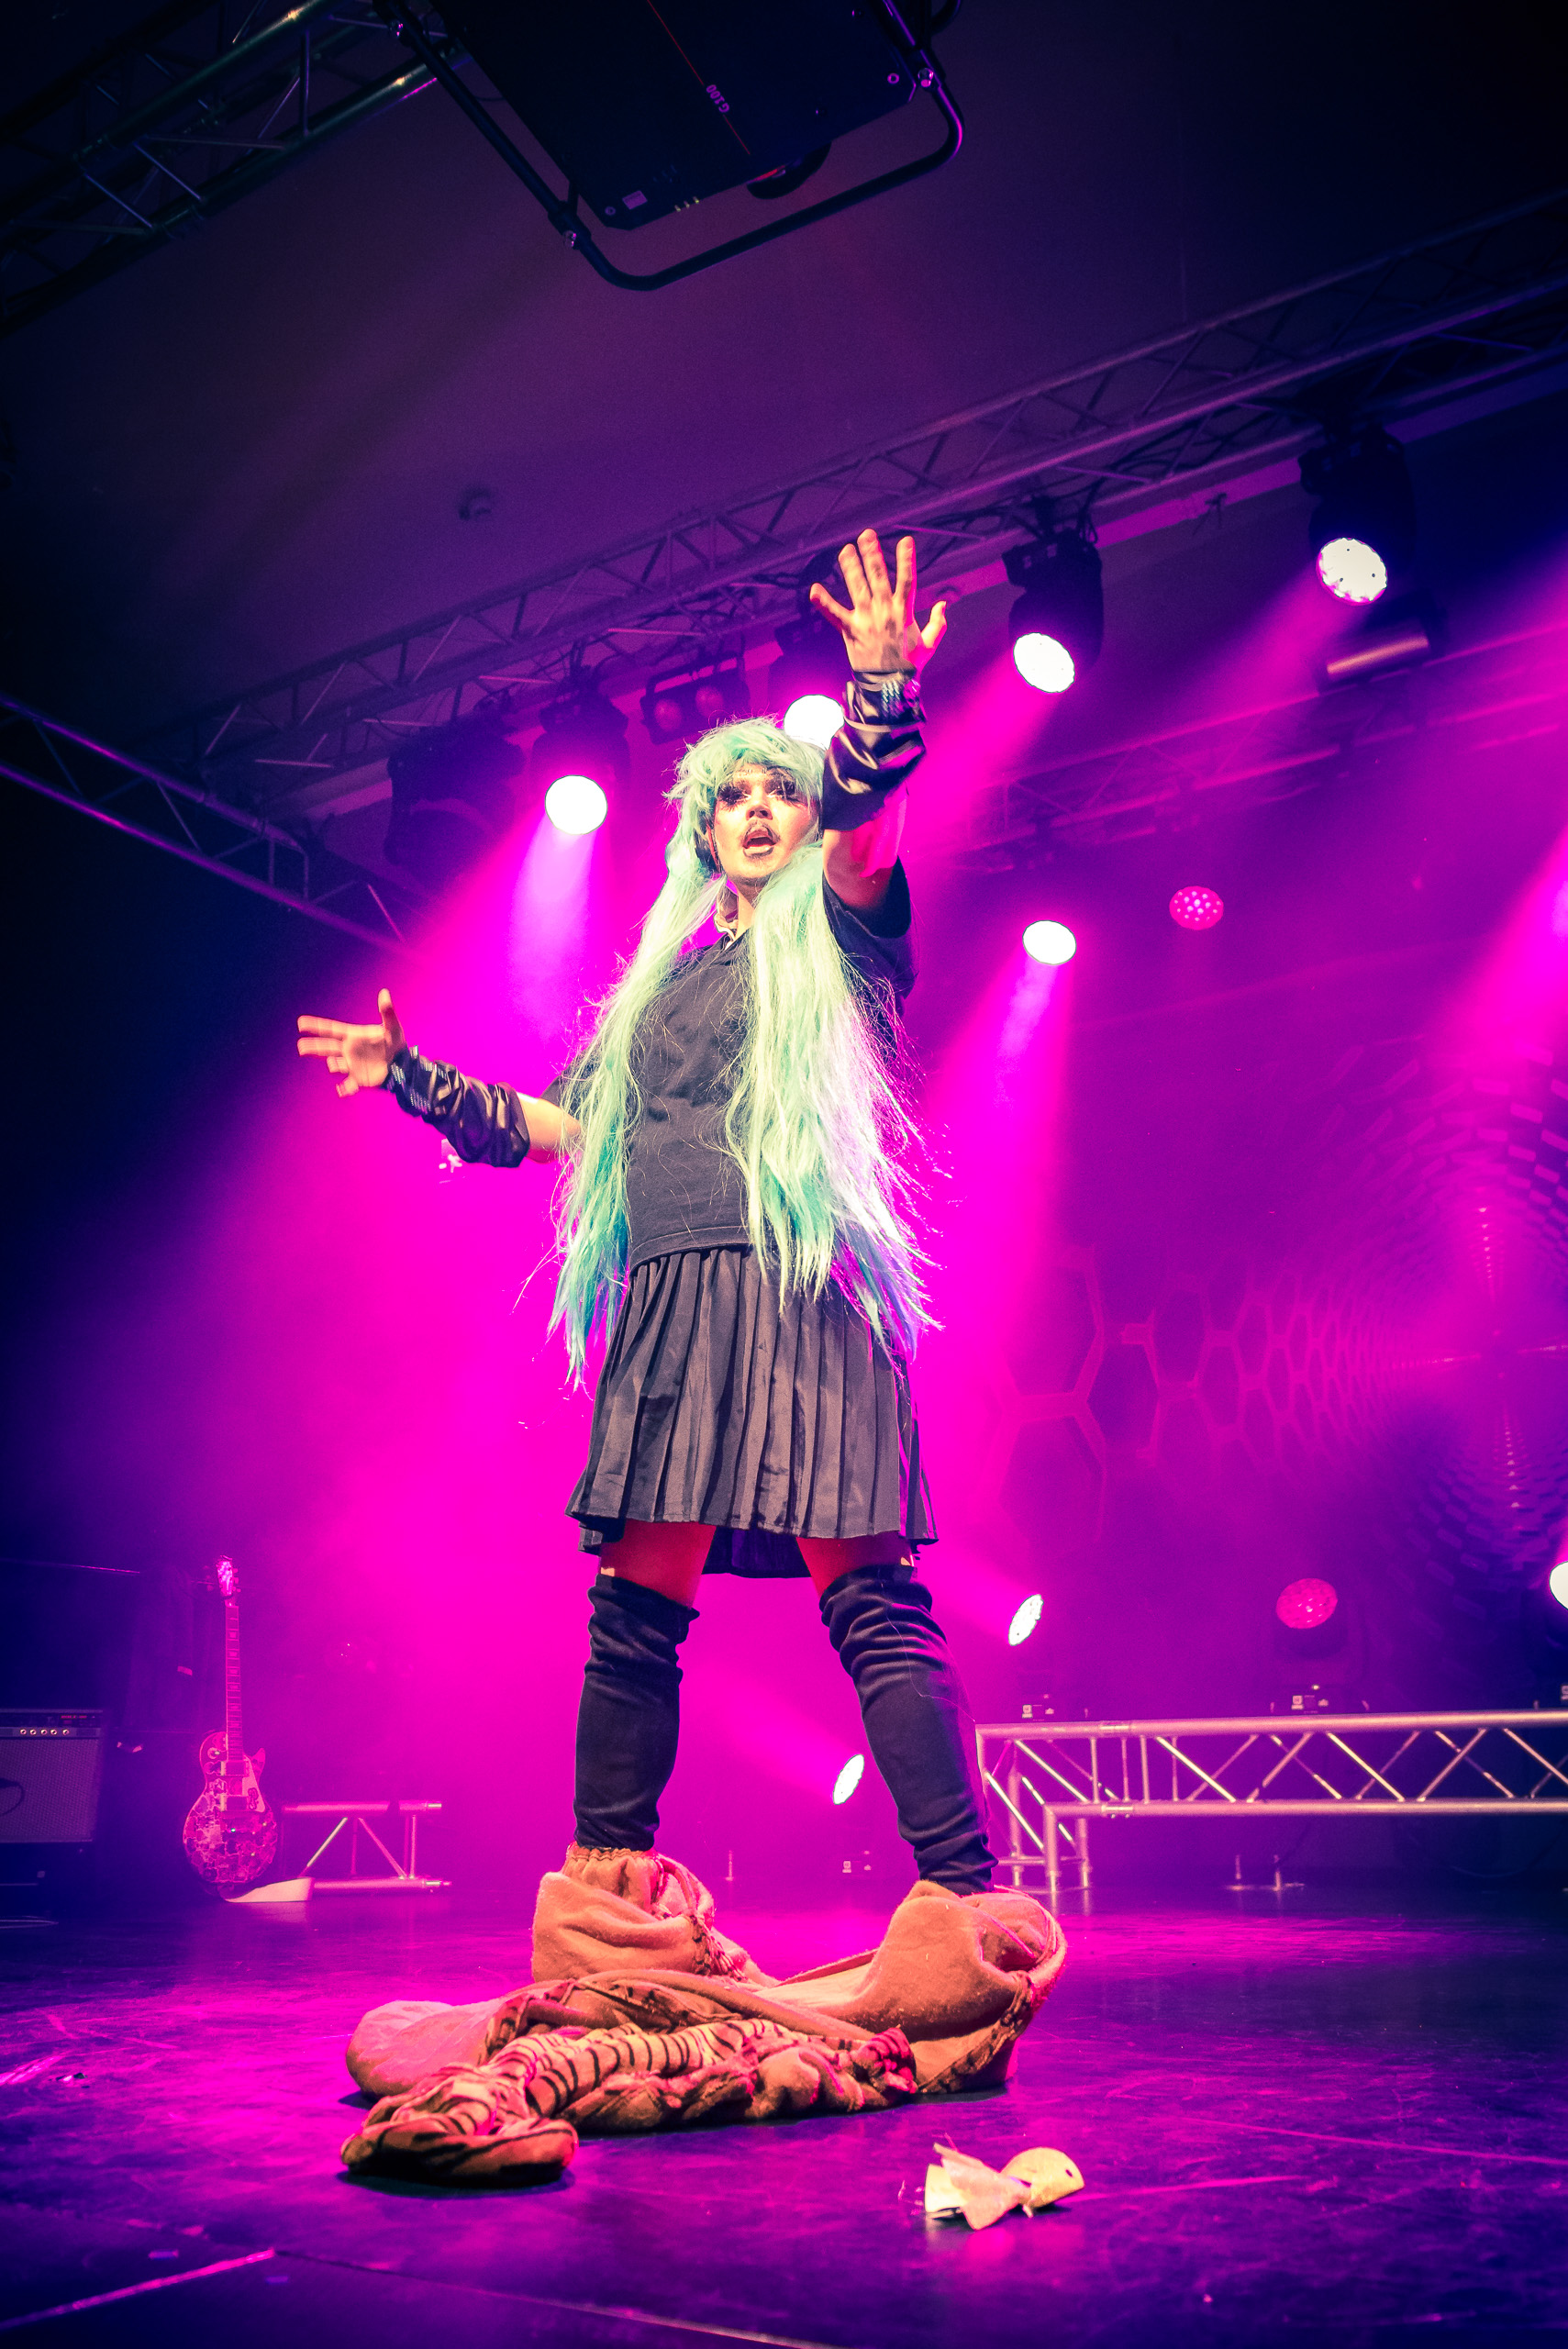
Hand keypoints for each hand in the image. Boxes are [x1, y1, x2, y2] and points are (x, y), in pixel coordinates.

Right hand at [296, 988, 404, 1095]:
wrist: (403, 1064)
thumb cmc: (396, 1043)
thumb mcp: (393, 1026)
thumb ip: (387, 1012)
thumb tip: (384, 993)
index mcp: (353, 1036)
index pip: (331, 1029)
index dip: (316, 1026)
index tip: (300, 1023)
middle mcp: (349, 1050)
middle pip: (327, 1047)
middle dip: (313, 1047)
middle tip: (300, 1046)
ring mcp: (352, 1065)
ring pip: (336, 1065)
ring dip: (333, 1064)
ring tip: (332, 1063)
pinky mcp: (359, 1079)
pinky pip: (349, 1085)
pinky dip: (344, 1088)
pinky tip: (341, 1091)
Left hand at [808, 529, 947, 675]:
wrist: (888, 687)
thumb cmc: (909, 665)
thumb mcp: (929, 644)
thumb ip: (938, 624)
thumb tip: (945, 604)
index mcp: (904, 612)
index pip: (907, 580)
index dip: (906, 559)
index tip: (905, 541)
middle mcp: (884, 611)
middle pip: (878, 576)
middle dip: (872, 554)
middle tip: (866, 535)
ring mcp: (866, 619)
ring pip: (857, 587)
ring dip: (850, 567)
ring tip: (845, 550)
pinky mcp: (850, 630)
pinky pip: (834, 614)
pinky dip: (824, 602)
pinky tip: (814, 589)